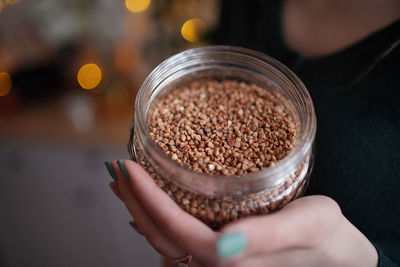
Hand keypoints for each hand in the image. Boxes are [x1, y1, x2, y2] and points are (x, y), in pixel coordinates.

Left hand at [106, 160, 377, 266]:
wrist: (337, 255)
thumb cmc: (326, 238)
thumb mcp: (306, 227)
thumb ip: (266, 238)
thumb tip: (223, 243)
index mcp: (229, 259)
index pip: (174, 229)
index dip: (146, 198)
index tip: (126, 167)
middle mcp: (216, 263)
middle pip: (159, 235)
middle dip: (133, 201)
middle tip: (115, 169)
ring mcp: (216, 260)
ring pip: (164, 238)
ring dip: (139, 209)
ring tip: (123, 184)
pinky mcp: (222, 251)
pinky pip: (178, 240)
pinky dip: (157, 219)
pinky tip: (150, 206)